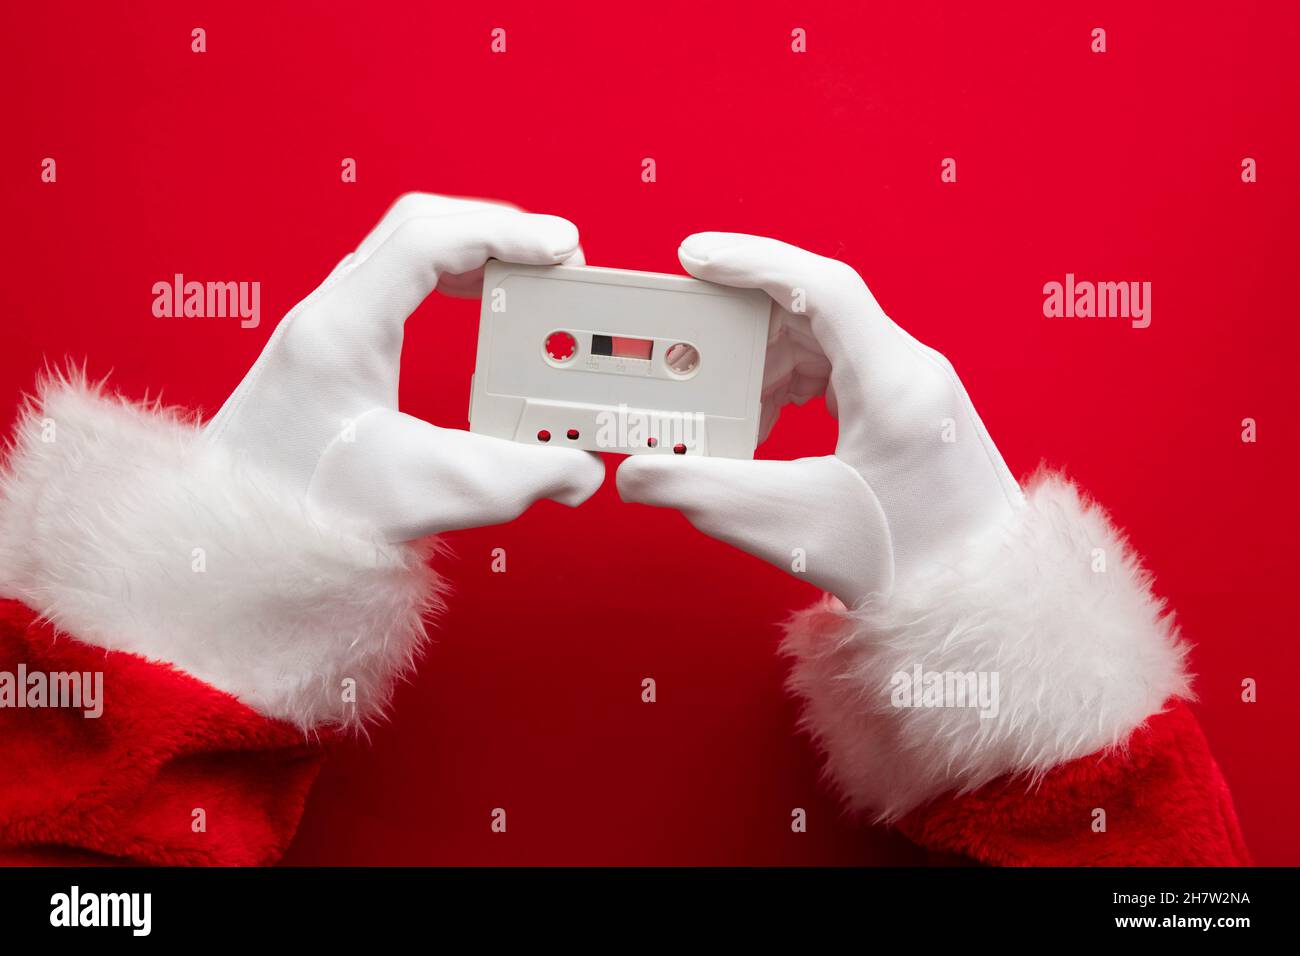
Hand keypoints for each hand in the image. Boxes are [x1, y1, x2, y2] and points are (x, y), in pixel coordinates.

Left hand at [205, 193, 604, 540]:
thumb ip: (519, 478)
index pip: (429, 238)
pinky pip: (398, 282)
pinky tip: (482, 313)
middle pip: (421, 226)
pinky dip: (451, 280)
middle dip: (498, 232)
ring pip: (407, 248)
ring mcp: (326, 325)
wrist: (229, 537)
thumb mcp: (428, 494)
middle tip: (558, 261)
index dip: (506, 233)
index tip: (565, 250)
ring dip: (475, 253)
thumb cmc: (304, 511)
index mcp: (344, 328)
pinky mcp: (332, 348)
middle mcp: (329, 312)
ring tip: (530, 281)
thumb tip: (581, 469)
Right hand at [617, 233, 1022, 603]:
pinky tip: (761, 427)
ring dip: (762, 363)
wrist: (978, 602)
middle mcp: (911, 368)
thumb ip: (701, 491)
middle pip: (813, 312)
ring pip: (823, 342)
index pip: (821, 287)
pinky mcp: (908, 409)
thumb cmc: (905, 565)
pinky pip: (838, 370)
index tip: (694, 257)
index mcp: (893, 381)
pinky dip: (790, 386)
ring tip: (722, 407)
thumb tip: (635, 475)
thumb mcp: (788, 525)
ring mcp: (914, 386)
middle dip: (742, 328)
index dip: (752, 261)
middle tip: (687, 349)